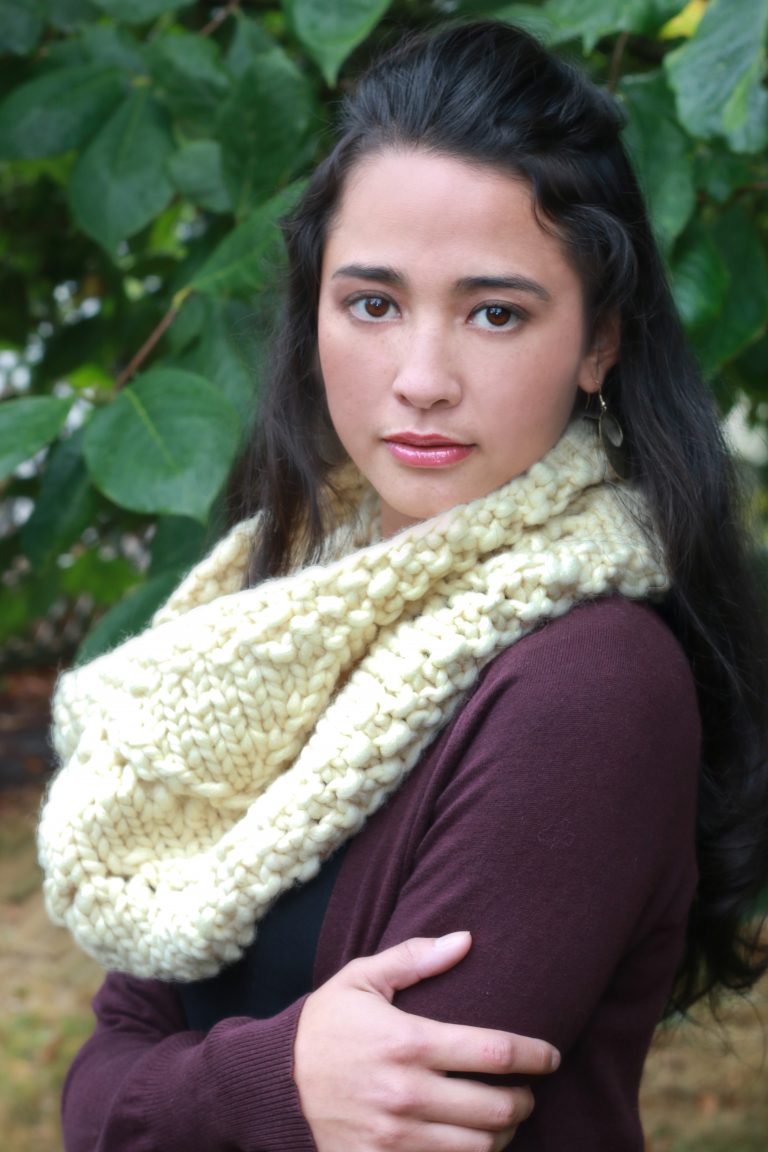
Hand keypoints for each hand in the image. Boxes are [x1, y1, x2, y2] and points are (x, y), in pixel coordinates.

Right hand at [293, 931, 559, 1151]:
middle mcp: (406, 1094)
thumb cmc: (325, 1025)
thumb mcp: (361, 978)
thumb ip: (415, 958)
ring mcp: (395, 1139)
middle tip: (528, 1090)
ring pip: (480, 1148)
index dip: (536, 1055)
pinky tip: (470, 1141)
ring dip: (503, 1135)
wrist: (273, 1085)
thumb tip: (466, 939)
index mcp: (408, 1042)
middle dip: (525, 1100)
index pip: (495, 1052)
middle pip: (498, 1108)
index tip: (552, 1055)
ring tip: (504, 1118)